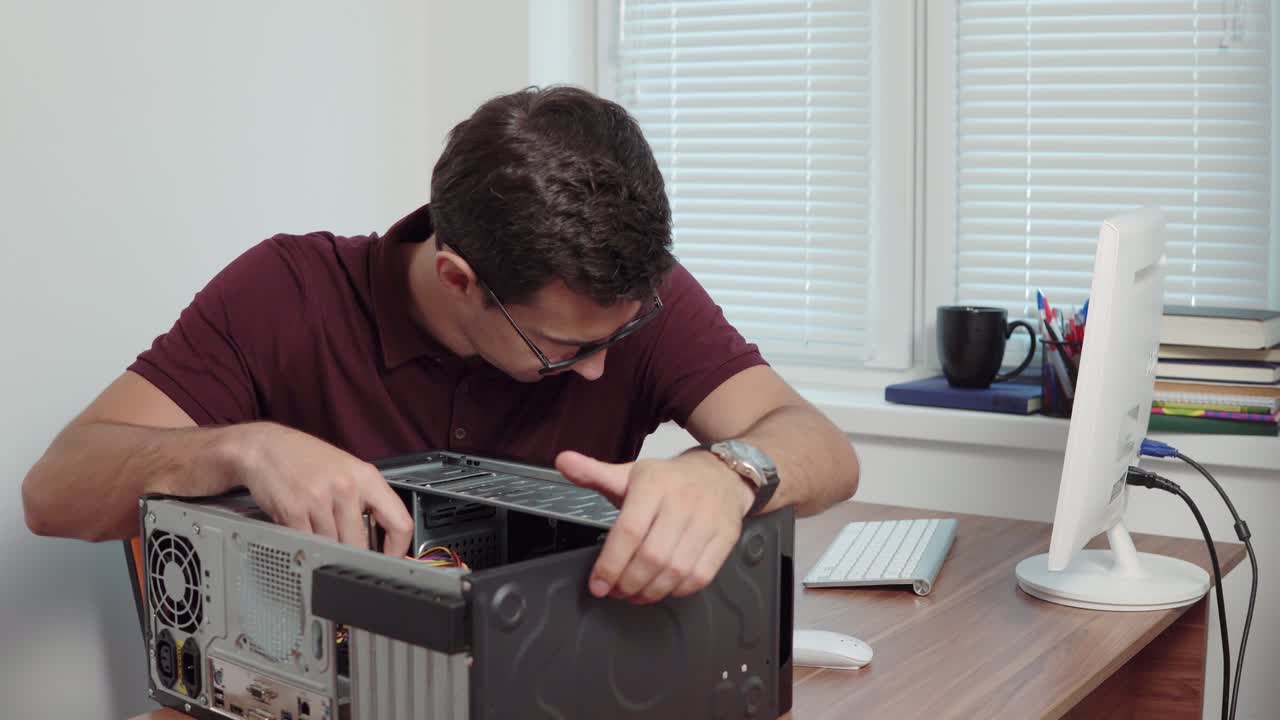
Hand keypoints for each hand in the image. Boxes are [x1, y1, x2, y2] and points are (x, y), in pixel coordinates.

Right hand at [227, 422, 413, 556]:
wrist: (266, 447)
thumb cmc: (308, 460)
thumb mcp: (348, 470)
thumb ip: (366, 501)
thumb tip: (380, 540)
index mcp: (366, 477)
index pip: (399, 523)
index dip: (399, 550)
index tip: (391, 561)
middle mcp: (346, 487)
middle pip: (360, 543)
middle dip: (352, 554)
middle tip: (345, 552)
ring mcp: (319, 499)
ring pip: (332, 546)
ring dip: (324, 547)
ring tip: (316, 528)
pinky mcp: (293, 511)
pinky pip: (307, 543)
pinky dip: (305, 543)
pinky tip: (301, 528)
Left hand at [555, 449, 753, 603]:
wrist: (722, 474)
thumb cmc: (669, 481)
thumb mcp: (631, 473)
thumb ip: (594, 473)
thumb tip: (562, 462)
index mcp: (654, 484)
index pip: (629, 531)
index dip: (610, 564)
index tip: (598, 584)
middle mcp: (682, 502)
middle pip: (652, 556)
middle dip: (628, 582)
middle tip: (615, 591)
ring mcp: (707, 521)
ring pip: (676, 570)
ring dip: (650, 591)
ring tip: (634, 594)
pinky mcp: (725, 538)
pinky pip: (700, 576)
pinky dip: (678, 590)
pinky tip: (663, 588)